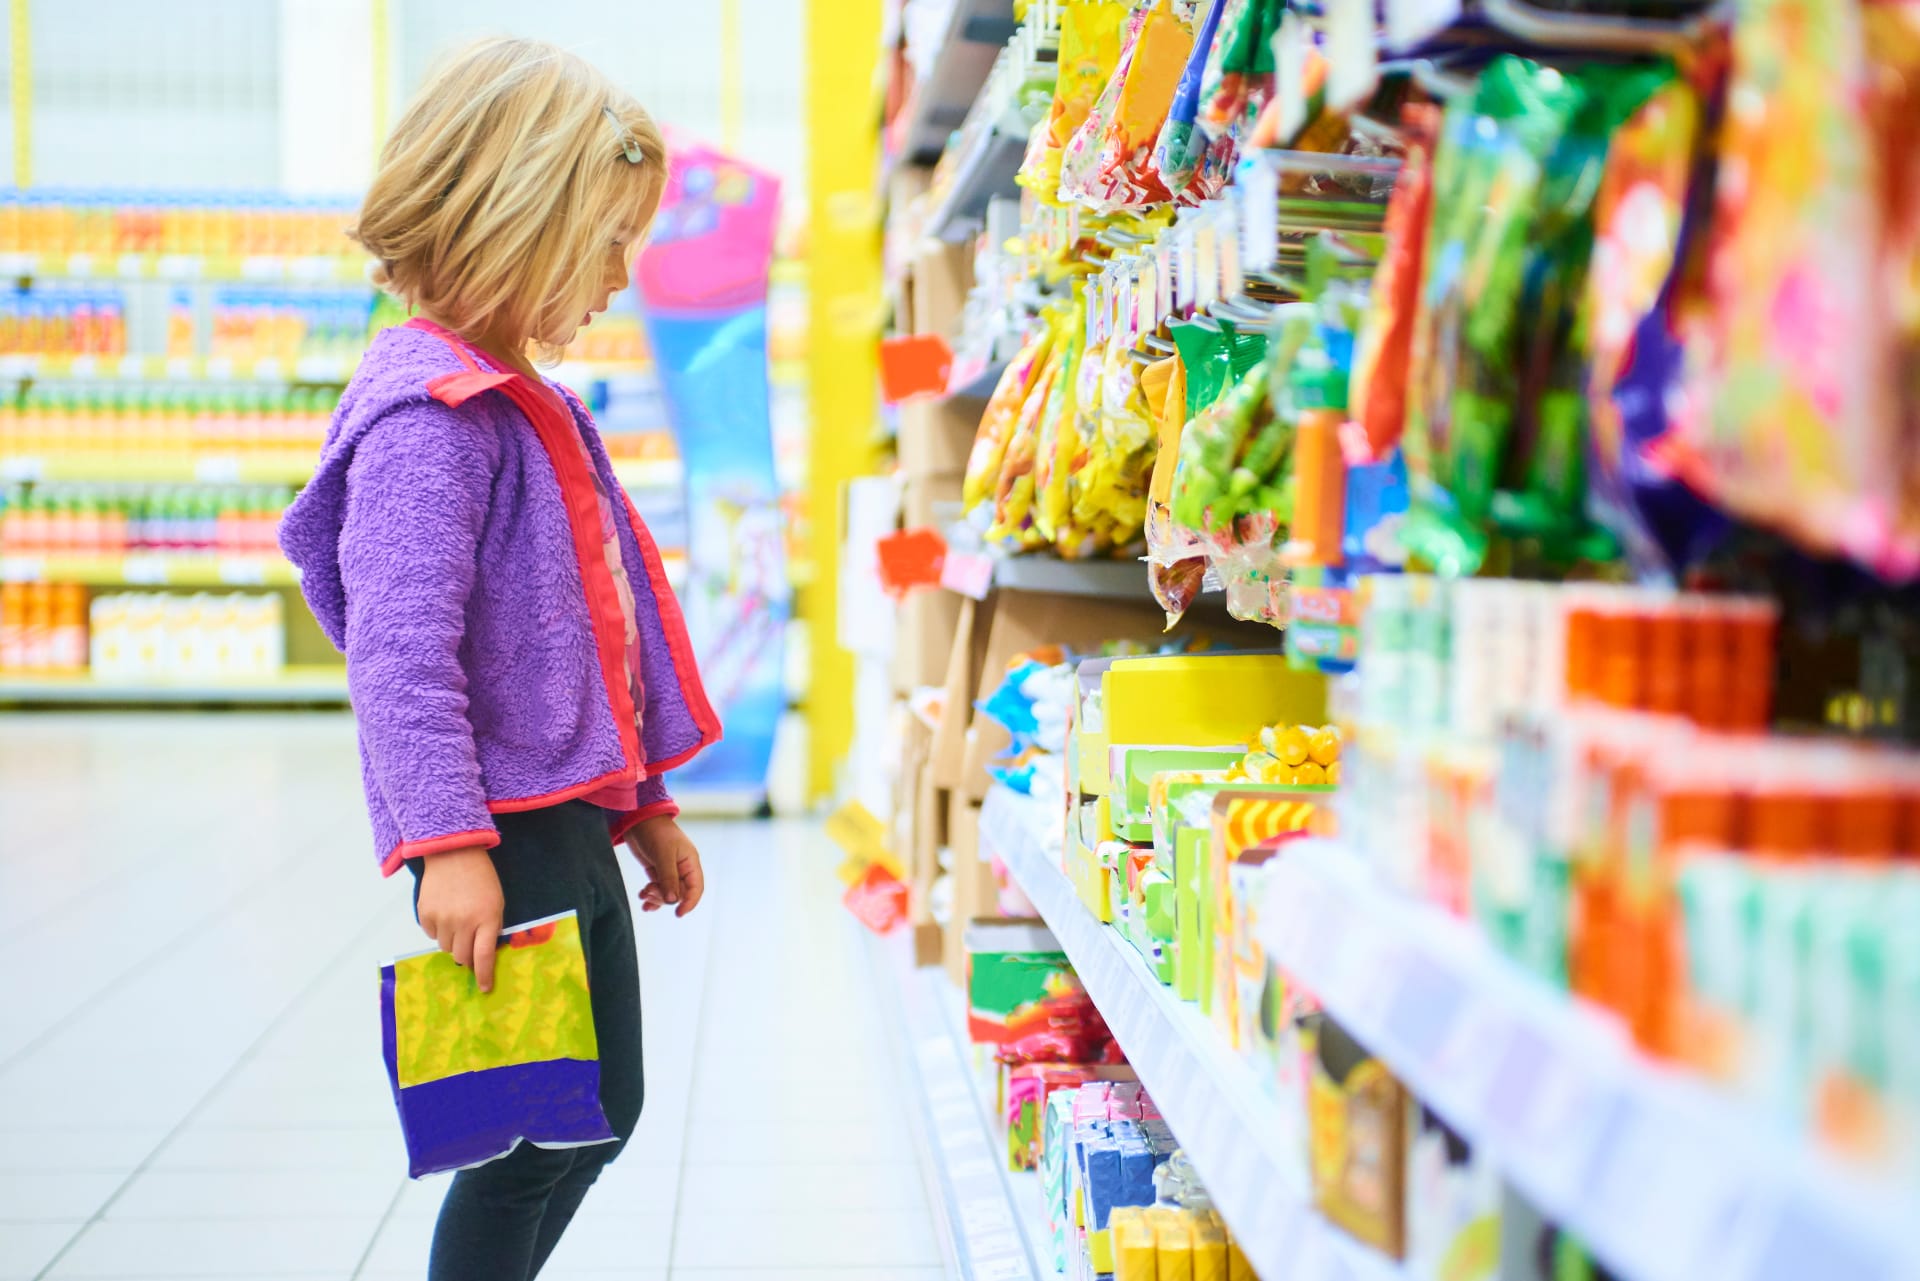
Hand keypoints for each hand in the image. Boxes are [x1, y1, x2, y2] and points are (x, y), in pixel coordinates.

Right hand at [417, 847, 504, 991]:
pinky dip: (438, 930)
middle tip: (470, 943)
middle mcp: (463, 922)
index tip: (484, 988)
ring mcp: (442, 918)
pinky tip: (444, 912)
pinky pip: (431, 935)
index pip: (483, 956)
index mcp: (487, 918)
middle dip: (467, 956)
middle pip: (462, 956)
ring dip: (452, 941)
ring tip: (457, 920)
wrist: (454, 854)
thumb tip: (484, 955)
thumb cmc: (481, 878)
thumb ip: (492, 928)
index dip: (483, 975)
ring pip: (445, 948)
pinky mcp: (425, 914)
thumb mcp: (497, 902)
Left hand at [625, 817, 704, 916]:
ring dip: (656, 897)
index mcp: (690, 862)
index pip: (696, 888)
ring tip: (644, 893)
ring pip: (667, 893)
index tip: (678, 914)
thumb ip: (668, 878)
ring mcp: (669, 871)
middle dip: (665, 897)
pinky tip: (643, 899)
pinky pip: (658, 890)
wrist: (637, 819)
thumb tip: (672, 901)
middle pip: (679, 894)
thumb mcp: (663, 855)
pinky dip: (651, 896)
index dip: (689, 903)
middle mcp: (682, 869)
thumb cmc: (655, 832)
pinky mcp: (657, 871)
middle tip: (650, 891)